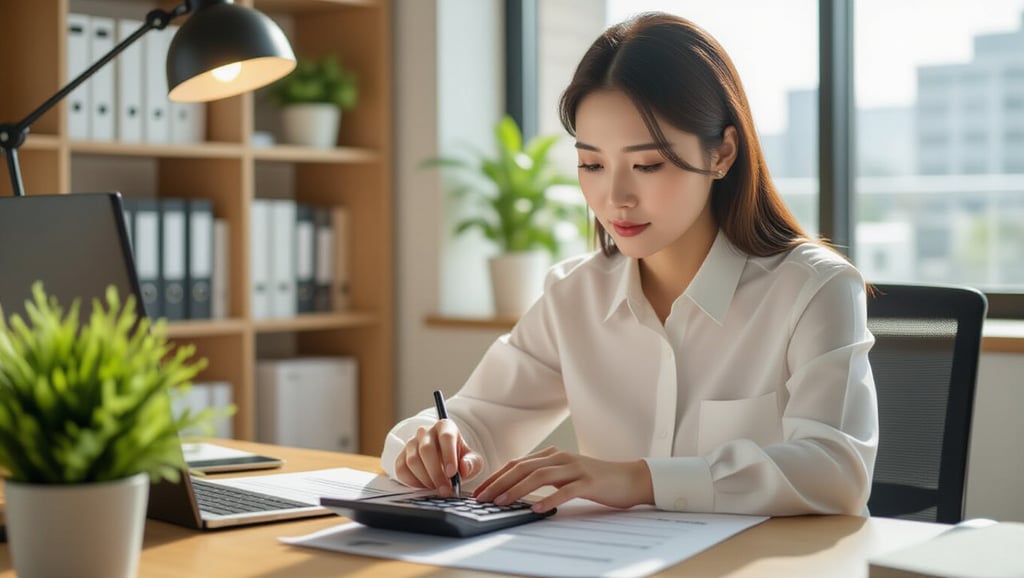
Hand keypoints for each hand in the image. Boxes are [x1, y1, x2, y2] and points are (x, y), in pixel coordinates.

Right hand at [394, 419, 482, 496]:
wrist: (445, 463)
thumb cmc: (460, 459)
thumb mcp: (472, 460)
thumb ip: (472, 463)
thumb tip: (464, 468)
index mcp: (445, 427)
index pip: (446, 437)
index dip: (449, 455)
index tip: (452, 474)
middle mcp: (425, 432)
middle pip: (426, 450)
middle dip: (436, 473)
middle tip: (445, 489)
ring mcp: (411, 443)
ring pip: (413, 460)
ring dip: (425, 479)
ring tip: (437, 489)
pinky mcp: (401, 456)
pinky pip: (401, 469)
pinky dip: (413, 482)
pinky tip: (425, 487)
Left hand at [473, 446, 653, 512]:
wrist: (629, 478)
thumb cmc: (596, 480)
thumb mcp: (566, 474)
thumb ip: (545, 476)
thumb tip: (517, 489)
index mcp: (553, 455)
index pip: (518, 463)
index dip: (497, 476)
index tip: (480, 491)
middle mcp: (561, 458)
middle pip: (523, 468)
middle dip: (499, 483)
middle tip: (483, 498)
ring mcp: (575, 469)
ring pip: (539, 476)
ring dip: (517, 490)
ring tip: (502, 502)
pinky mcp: (588, 482)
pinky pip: (565, 491)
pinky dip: (548, 500)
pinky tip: (536, 509)